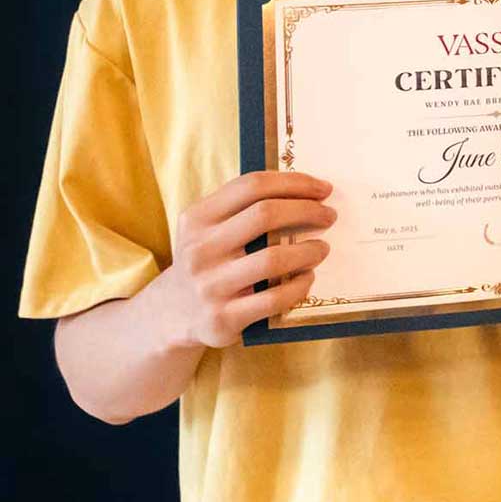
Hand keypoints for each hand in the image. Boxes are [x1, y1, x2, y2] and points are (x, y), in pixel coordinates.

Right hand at [154, 171, 336, 348]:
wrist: (170, 314)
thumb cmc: (208, 260)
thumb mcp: (208, 228)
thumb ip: (244, 207)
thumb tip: (308, 190)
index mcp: (197, 218)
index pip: (252, 186)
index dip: (294, 182)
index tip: (323, 189)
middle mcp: (199, 250)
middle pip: (266, 214)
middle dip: (308, 211)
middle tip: (329, 215)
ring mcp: (209, 286)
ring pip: (274, 258)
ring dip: (309, 250)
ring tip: (322, 248)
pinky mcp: (222, 319)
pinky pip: (275, 298)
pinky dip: (300, 285)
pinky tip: (308, 277)